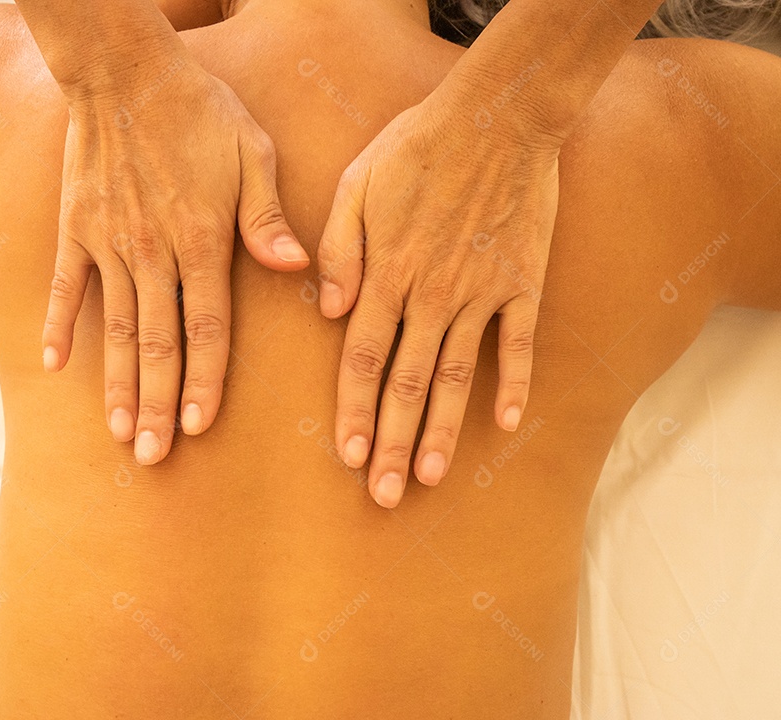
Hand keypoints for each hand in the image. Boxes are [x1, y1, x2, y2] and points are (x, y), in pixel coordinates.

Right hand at [43, 55, 307, 465]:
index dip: (204, 380)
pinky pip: (63, 288)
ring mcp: (107, 244)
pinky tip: (51, 366)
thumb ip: (267, 218)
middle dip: (156, 404)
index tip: (197, 427)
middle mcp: (152, 252)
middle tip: (151, 455)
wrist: (125, 72)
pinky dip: (57, 327)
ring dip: (115, 384)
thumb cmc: (200, 112)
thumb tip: (297, 267)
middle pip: (157, 343)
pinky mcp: (75, 230)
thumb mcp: (253, 153)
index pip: (207, 327)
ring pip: (114, 329)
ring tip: (115, 432)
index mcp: (201, 240)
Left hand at [317, 91, 559, 507]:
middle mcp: (431, 294)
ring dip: (443, 430)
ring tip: (431, 477)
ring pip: (456, 376)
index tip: (350, 457)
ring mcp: (481, 293)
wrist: (498, 115)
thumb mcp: (355, 184)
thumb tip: (329, 311)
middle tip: (386, 495)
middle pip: (407, 383)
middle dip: (395, 443)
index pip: (363, 359)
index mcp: (387, 274)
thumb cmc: (417, 146)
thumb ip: (339, 250)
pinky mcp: (524, 283)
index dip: (355, 411)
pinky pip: (520, 345)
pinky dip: (514, 385)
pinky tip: (508, 425)